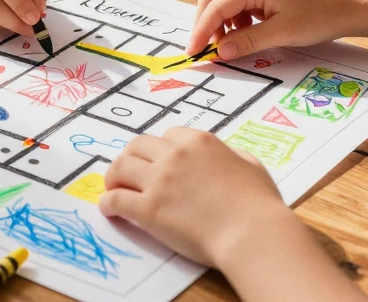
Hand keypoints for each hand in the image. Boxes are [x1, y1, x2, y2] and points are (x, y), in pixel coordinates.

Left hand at [99, 129, 289, 266]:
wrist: (252, 233)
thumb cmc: (258, 204)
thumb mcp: (251, 165)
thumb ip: (232, 155)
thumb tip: (224, 156)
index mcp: (199, 142)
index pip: (167, 135)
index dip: (161, 149)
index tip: (158, 162)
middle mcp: (174, 155)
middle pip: (137, 146)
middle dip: (132, 158)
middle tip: (130, 174)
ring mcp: (159, 180)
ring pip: (120, 167)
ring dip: (114, 177)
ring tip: (114, 189)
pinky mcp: (148, 208)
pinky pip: (116, 199)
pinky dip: (108, 203)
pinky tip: (110, 210)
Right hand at [187, 0, 362, 59]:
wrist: (348, 5)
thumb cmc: (319, 17)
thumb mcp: (282, 33)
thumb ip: (247, 41)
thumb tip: (220, 52)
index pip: (215, 6)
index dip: (201, 31)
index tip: (193, 53)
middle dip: (205, 25)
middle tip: (205, 52)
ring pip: (223, 0)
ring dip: (219, 23)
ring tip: (228, 46)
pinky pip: (237, 1)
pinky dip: (233, 19)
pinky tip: (244, 34)